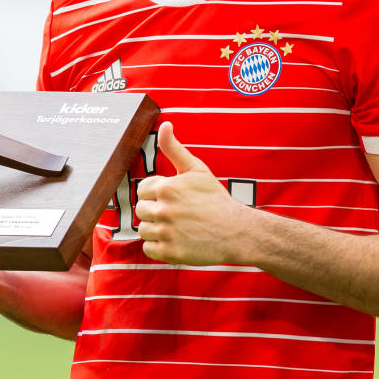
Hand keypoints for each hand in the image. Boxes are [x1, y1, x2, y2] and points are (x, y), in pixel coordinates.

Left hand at [134, 122, 254, 265]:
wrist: (236, 231)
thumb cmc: (216, 199)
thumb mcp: (196, 169)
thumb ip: (175, 148)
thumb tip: (165, 125)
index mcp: (167, 188)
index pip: (143, 189)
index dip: (157, 193)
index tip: (173, 198)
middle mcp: (164, 210)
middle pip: (141, 210)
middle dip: (155, 210)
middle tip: (176, 213)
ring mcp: (166, 232)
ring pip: (143, 229)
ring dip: (155, 228)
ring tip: (175, 227)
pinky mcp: (169, 253)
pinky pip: (149, 248)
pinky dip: (158, 246)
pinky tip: (174, 240)